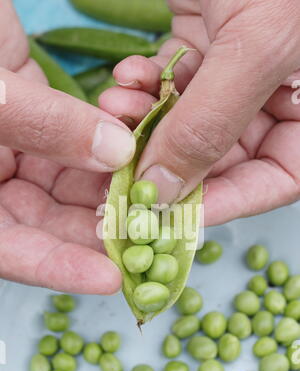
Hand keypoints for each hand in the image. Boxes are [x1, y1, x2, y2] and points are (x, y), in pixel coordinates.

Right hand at [0, 0, 136, 293]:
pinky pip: (79, 151)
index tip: (108, 279)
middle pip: (46, 227)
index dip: (56, 269)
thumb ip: (43, 125)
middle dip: (96, 232)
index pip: (9, 251)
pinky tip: (138, 156)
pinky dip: (108, 154)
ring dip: (110, 193)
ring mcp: (16, 155)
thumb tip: (118, 154)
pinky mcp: (40, 125)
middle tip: (146, 237)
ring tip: (151, 199)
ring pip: (69, 190)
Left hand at [101, 0, 299, 224]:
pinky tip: (129, 74)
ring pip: (190, 121)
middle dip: (171, 156)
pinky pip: (174, 82)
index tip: (169, 213)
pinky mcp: (209, 43)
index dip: (225, 202)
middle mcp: (280, 98)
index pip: (274, 181)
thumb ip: (212, 125)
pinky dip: (148, 82)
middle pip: (224, 156)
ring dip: (150, 118)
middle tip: (127, 159)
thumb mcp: (260, 44)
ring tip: (120, 105)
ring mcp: (242, 72)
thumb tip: (164, 191)